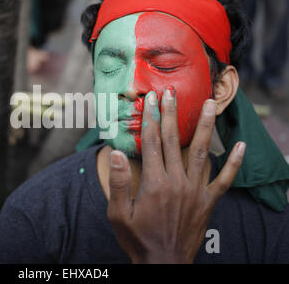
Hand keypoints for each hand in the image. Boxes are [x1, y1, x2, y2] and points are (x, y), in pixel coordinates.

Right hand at [107, 87, 245, 263]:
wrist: (164, 263)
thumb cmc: (138, 239)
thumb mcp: (118, 214)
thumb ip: (119, 183)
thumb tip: (117, 153)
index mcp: (154, 183)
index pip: (152, 143)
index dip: (150, 119)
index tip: (150, 100)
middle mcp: (177, 182)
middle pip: (174, 141)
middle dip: (172, 114)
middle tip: (172, 93)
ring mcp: (195, 191)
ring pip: (202, 152)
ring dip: (205, 127)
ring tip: (210, 105)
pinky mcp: (208, 202)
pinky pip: (224, 180)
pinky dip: (233, 164)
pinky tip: (240, 146)